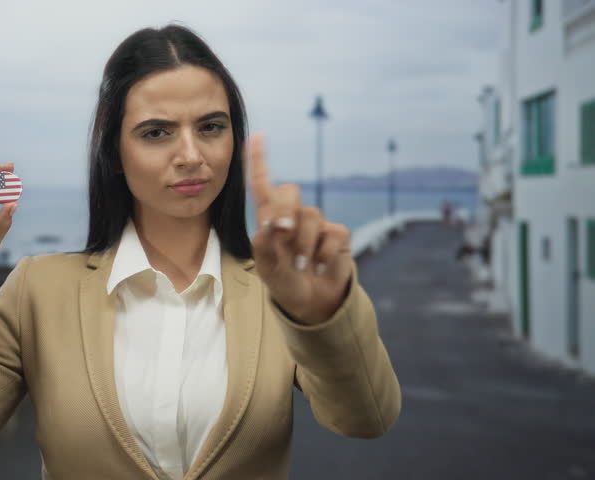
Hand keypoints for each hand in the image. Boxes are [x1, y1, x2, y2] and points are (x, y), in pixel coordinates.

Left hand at [244, 133, 352, 325]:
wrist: (310, 302)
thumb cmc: (285, 282)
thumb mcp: (268, 269)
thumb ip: (265, 248)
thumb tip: (272, 224)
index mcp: (269, 220)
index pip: (262, 186)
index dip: (259, 161)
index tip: (256, 136)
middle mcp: (293, 217)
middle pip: (289, 191)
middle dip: (285, 210)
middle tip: (282, 234)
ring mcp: (316, 224)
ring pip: (311, 215)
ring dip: (303, 244)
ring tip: (301, 266)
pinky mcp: (337, 235)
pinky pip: (331, 233)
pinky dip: (323, 254)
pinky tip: (318, 268)